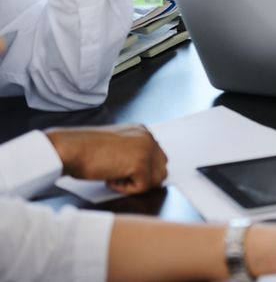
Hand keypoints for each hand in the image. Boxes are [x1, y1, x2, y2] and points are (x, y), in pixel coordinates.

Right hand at [45, 124, 167, 193]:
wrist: (69, 149)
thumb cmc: (83, 150)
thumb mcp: (114, 146)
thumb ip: (131, 152)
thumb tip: (143, 171)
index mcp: (141, 132)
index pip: (157, 158)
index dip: (140, 171)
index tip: (121, 171)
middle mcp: (148, 137)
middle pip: (161, 169)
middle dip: (142, 178)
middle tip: (117, 175)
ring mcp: (146, 149)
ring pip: (156, 180)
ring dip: (135, 183)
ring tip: (113, 175)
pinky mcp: (140, 163)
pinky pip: (143, 187)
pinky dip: (125, 189)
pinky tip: (109, 178)